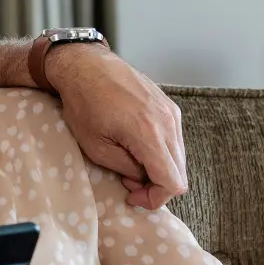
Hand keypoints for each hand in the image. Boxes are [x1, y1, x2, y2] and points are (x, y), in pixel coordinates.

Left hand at [45, 44, 185, 209]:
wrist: (86, 66)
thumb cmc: (83, 104)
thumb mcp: (95, 146)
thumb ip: (125, 168)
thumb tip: (142, 180)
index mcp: (149, 134)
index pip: (172, 182)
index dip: (155, 198)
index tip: (133, 196)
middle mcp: (168, 122)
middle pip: (180, 172)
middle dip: (156, 186)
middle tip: (128, 181)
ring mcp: (172, 112)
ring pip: (179, 157)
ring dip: (158, 168)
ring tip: (129, 162)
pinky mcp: (169, 106)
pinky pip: (174, 140)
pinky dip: (160, 152)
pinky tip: (136, 147)